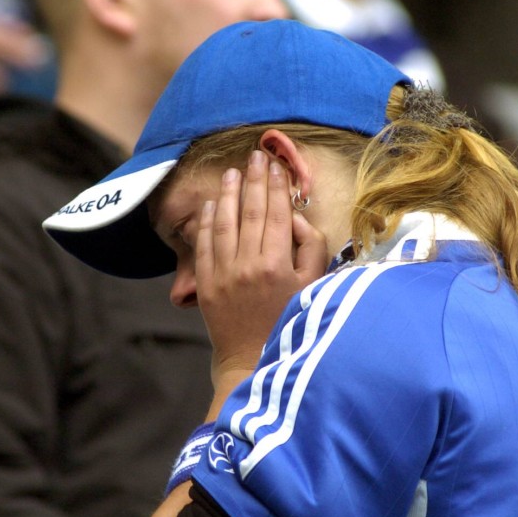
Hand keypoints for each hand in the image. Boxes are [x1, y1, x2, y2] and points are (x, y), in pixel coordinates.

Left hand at [195, 150, 327, 392]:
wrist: (253, 360)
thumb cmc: (290, 323)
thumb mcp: (314, 286)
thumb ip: (312, 248)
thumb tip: (296, 219)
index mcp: (275, 264)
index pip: (275, 214)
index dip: (275, 187)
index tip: (275, 166)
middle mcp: (246, 265)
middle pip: (249, 212)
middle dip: (253, 181)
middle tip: (254, 156)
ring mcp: (222, 275)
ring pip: (223, 223)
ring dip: (227, 194)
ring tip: (232, 172)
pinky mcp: (205, 285)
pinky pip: (203, 246)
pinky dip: (206, 222)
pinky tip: (211, 205)